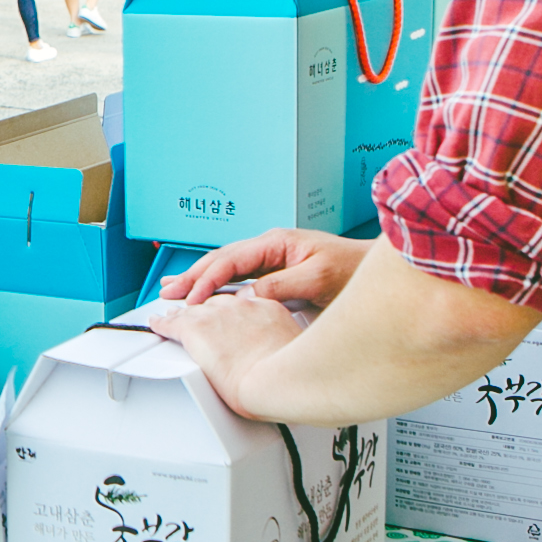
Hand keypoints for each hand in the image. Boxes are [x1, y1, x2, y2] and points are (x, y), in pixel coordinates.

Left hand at [149, 292, 305, 414]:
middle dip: (204, 309)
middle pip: (214, 303)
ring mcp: (215, 316)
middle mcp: (239, 307)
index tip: (227, 318)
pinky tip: (155, 324)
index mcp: (266, 309)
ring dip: (181, 314)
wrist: (276, 379)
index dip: (231, 312)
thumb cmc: (290, 375)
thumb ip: (282, 345)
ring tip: (171, 316)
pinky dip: (162, 324)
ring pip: (191, 311)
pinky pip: (172, 323)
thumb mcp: (294, 349)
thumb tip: (281, 357)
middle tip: (197, 316)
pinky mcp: (195, 330)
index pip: (243, 304)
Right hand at [163, 228, 371, 306]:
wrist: (375, 272)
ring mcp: (272, 260)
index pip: (230, 259)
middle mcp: (270, 247)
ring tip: (174, 289)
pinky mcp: (277, 273)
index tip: (191, 299)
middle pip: (221, 260)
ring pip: (227, 267)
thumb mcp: (318, 279)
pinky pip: (239, 277)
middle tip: (167, 293)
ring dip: (200, 279)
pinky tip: (207, 292)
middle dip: (192, 276)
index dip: (206, 279)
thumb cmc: (353, 271)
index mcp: (276, 242)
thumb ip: (282, 285)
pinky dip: (218, 284)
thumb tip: (248, 295)